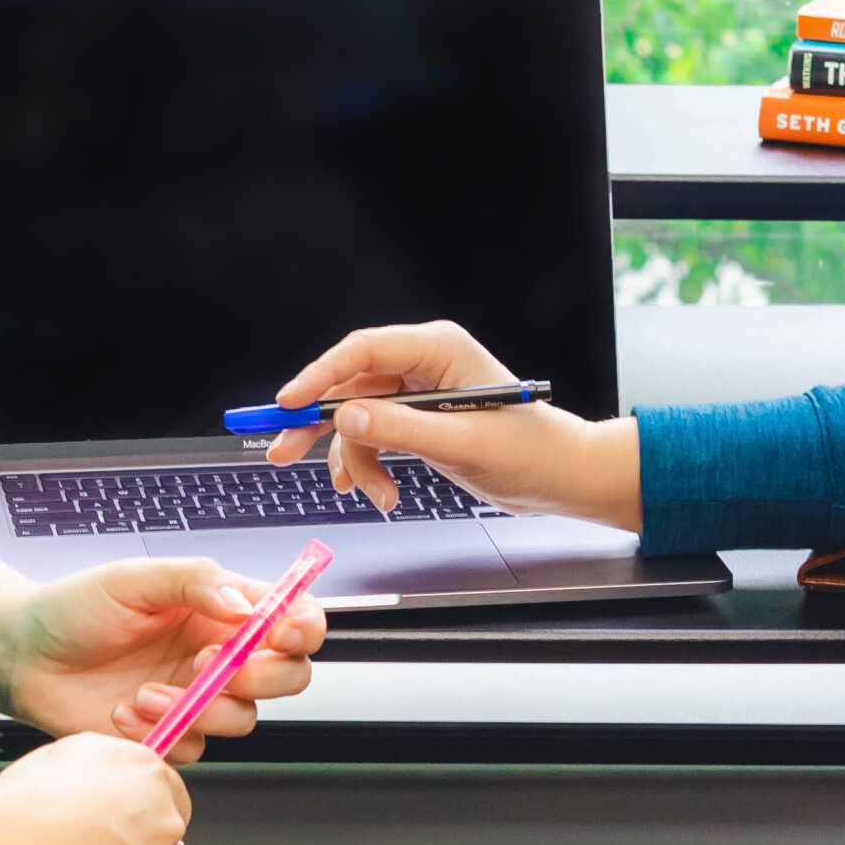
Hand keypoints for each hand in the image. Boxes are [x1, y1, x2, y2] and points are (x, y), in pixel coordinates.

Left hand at [0, 551, 324, 762]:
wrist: (22, 657)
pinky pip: (194, 749)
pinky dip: (163, 734)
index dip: (303, 627)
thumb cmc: (75, 609)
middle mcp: (217, 654)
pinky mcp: (169, 735)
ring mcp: (196, 698)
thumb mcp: (135, 578)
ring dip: (202, 709)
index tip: (284, 633)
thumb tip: (242, 605)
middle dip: (262, 677)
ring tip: (147, 692)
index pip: (291, 617)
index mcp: (220, 609)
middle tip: (217, 666)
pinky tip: (124, 712)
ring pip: (243, 719)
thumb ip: (194, 581)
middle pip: (286, 676)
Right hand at [265, 320, 640, 529]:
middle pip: (349, 384)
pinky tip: (377, 491)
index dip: (319, 376)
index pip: (362, 351)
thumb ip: (400, 428)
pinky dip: (369, 466)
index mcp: (438, 349)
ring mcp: (418, 393)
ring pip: (358, 418)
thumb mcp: (462, 442)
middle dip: (317, 423)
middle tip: (281, 450)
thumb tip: (346, 417)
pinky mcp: (418, 421)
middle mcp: (423, 364)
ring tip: (375, 494)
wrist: (562, 477)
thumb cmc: (531, 451)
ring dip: (356, 460)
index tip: (288, 403)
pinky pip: (374, 437)